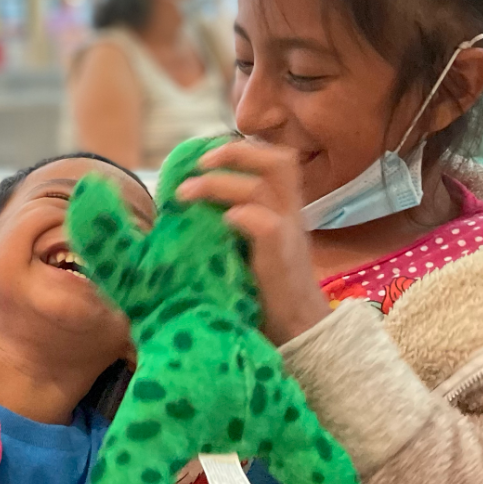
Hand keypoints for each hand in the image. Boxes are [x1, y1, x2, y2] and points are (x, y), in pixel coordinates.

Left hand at [178, 139, 329, 345]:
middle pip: (278, 162)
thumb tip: (183, 216)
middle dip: (235, 153)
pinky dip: (240, 216)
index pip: (273, 163)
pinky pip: (265, 224)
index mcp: (284, 211)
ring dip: (221, 182)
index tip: (203, 157)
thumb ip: (231, 230)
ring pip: (265, 186)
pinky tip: (220, 221)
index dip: (242, 152)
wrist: (300, 331)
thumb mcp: (249, 252)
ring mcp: (289, 234)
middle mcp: (290, 215)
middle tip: (198, 163)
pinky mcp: (281, 258)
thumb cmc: (268, 295)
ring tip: (186, 191)